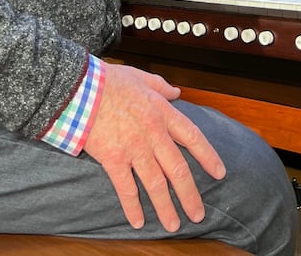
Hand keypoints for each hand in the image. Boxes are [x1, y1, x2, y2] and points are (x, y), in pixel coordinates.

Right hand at [83, 62, 225, 231]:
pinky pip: (126, 189)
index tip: (219, 172)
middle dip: (189, 194)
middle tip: (197, 213)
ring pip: (156, 184)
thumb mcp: (140, 76)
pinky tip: (138, 221)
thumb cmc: (109, 81)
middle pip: (178, 169)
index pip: (192, 137)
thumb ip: (161, 86)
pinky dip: (133, 207)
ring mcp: (134, 149)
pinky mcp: (114, 160)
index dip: (208, 157)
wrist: (81, 88)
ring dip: (166, 207)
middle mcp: (153, 134)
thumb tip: (177, 92)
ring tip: (173, 224)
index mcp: (162, 112)